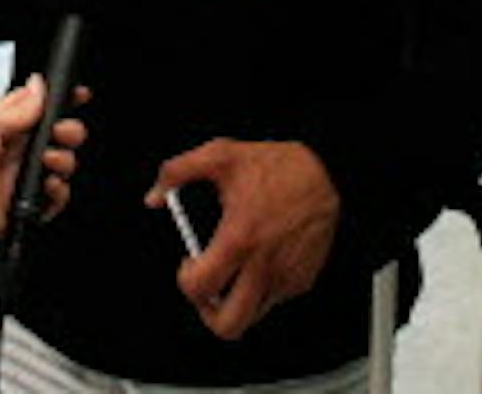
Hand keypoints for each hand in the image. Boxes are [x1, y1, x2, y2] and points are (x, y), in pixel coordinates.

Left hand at [0, 77, 86, 284]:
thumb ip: (20, 107)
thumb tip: (39, 83)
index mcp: (3, 126)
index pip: (39, 109)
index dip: (60, 103)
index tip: (77, 97)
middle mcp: (12, 152)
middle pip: (56, 138)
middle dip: (68, 132)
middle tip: (61, 133)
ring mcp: (18, 180)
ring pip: (59, 167)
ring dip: (63, 162)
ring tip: (49, 161)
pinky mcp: (21, 207)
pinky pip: (53, 201)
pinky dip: (57, 194)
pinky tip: (47, 186)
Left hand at [145, 139, 340, 339]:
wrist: (327, 171)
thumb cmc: (276, 165)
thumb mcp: (219, 155)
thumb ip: (176, 171)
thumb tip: (154, 196)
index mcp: (239, 239)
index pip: (199, 289)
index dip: (185, 282)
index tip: (190, 264)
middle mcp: (264, 265)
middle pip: (229, 325)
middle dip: (209, 314)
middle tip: (208, 289)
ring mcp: (285, 277)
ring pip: (253, 317)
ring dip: (237, 302)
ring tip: (233, 275)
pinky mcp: (302, 280)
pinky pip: (275, 299)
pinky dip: (261, 288)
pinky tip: (260, 260)